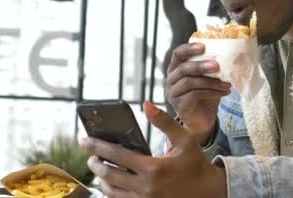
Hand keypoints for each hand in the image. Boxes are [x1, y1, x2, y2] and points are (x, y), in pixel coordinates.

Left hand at [81, 102, 226, 197]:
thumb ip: (164, 121)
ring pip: (111, 192)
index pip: (116, 155)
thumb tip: (146, 104)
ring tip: (100, 169)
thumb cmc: (195, 163)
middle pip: (108, 175)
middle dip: (95, 164)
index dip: (97, 147)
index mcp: (153, 168)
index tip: (84, 140)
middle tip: (91, 156)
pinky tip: (111, 184)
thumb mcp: (185, 139)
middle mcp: (145, 187)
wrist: (208, 191)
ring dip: (101, 179)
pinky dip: (112, 192)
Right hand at [166, 43, 230, 144]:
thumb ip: (211, 67)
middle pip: (183, 68)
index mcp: (176, 68)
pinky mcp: (179, 105)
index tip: (203, 46)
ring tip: (226, 83)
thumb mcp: (209, 78)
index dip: (189, 48)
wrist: (203, 120)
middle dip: (201, 66)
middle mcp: (171, 79)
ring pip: (189, 82)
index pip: (177, 54)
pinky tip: (224, 92)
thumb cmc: (206, 95)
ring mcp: (173, 93)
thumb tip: (228, 53)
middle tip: (217, 65)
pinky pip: (195, 94)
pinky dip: (212, 92)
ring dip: (211, 81)